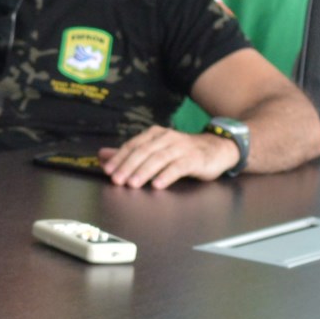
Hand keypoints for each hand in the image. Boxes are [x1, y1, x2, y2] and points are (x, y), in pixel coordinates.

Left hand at [99, 126, 239, 188]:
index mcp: (155, 135)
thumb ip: (130, 154)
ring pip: (159, 158)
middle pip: (144, 151)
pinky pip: (179, 167)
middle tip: (117, 180)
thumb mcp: (156, 150)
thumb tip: (102, 155)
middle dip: (128, 166)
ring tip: (133, 184)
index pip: (133, 145)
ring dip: (144, 171)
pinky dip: (167, 175)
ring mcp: (181, 147)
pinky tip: (158, 184)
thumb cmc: (183, 152)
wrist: (217, 149)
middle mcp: (167, 138)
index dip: (119, 157)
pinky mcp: (194, 159)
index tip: (108, 170)